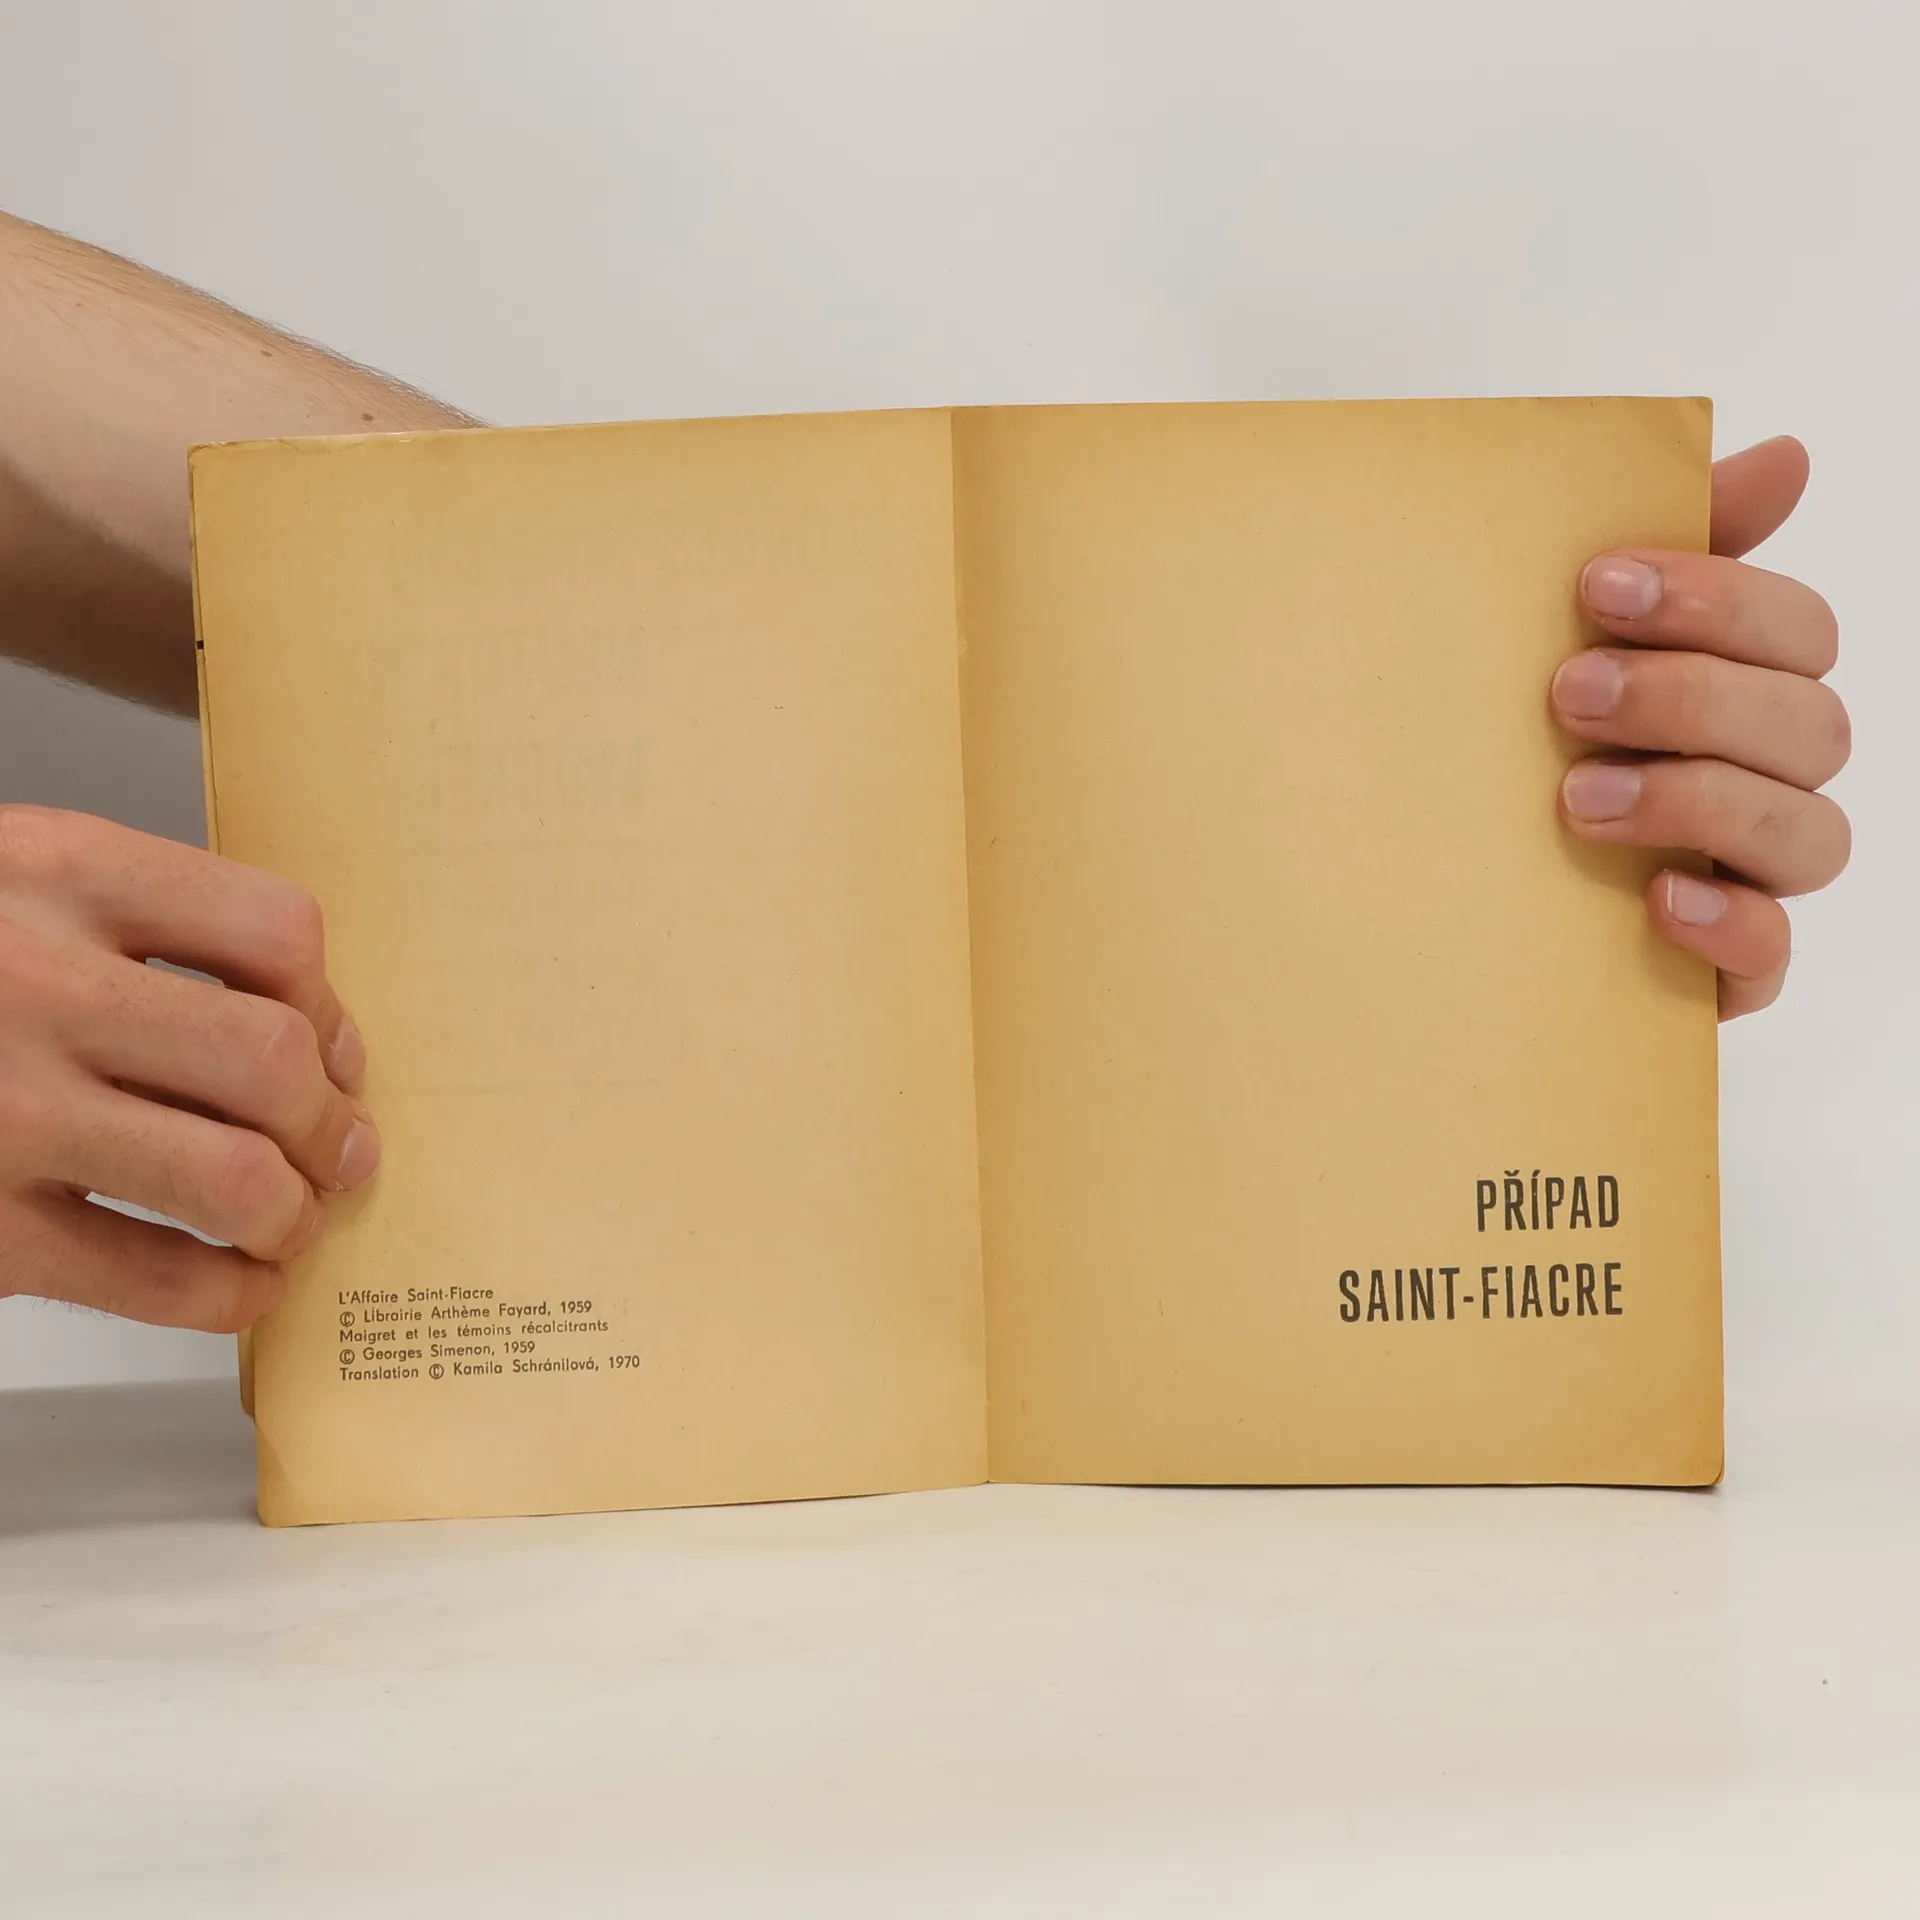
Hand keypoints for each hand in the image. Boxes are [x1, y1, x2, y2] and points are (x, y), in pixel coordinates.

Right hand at [0, 807, 377, 1330]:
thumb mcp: (16, 883)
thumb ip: (145, 927)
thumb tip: (318, 1040)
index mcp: (55, 872)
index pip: (273, 931)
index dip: (330, 1006)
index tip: (335, 1050)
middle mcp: (31, 984)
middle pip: (270, 1061)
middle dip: (328, 1123)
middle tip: (338, 1151)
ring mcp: (0, 1113)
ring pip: (233, 1179)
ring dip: (291, 1213)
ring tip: (289, 1219)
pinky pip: (153, 1280)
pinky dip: (229, 1294)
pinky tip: (239, 1282)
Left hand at [1553, 436, 1849, 1017]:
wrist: (1426, 888)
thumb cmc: (1514, 746)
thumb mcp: (1558, 640)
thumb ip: (1667, 547)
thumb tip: (1790, 456)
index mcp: (1741, 688)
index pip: (1796, 629)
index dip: (1716, 599)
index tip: (1596, 586)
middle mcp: (1764, 779)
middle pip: (1811, 725)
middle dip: (1692, 697)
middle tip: (1568, 695)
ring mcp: (1751, 877)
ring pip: (1809, 834)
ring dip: (1698, 801)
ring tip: (1575, 798)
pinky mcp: (1721, 971)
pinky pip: (1773, 956)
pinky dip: (1727, 924)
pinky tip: (1656, 896)